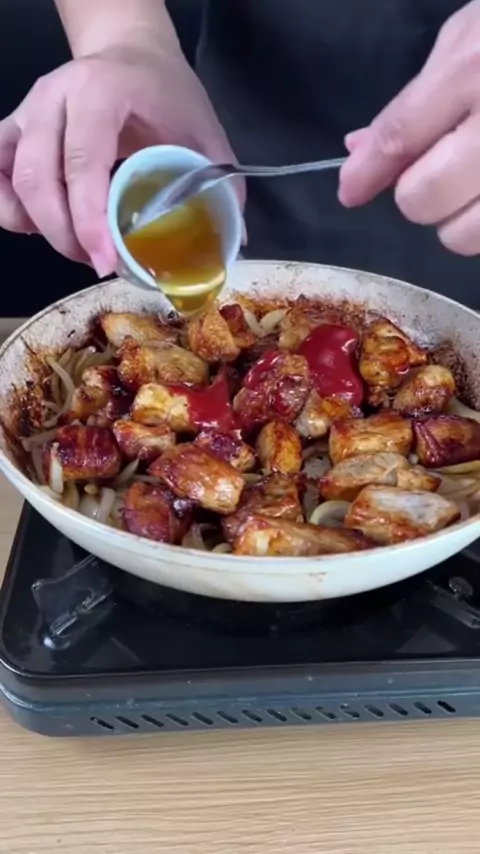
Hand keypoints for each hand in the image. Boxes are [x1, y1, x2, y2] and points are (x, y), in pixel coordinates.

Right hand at [0, 44, 236, 275]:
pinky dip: (11, 210)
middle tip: (100, 262)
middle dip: (66, 236)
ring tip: (79, 247)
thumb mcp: (203, 133)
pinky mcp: (14, 130)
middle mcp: (53, 98)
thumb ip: (219, 186)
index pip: (82, 162)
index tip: (107, 262)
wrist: (130, 53)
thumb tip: (233, 245)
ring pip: (11, 180)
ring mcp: (27, 113)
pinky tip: (42, 227)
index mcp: (100, 92)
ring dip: (40, 227)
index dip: (90, 219)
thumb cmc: (166, 94)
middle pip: (37, 178)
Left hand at [339, 0, 479, 255]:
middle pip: (424, 197)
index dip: (367, 173)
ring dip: (458, 220)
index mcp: (478, 69)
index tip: (350, 192)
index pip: (402, 136)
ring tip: (476, 186)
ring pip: (464, 234)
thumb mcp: (470, 38)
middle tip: (441, 170)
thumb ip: (415, 99)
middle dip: (418, 192)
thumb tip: (359, 150)